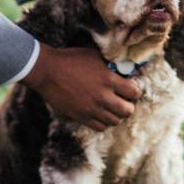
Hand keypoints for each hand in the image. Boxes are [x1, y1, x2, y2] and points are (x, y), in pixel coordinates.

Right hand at [20, 44, 141, 130]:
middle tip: (124, 101)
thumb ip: (111, 65)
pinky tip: (101, 114)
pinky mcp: (81, 117)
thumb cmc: (71, 59)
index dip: (135, 91)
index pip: (134, 92)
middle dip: (129, 106)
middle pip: (128, 111)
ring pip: (115, 121)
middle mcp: (103, 96)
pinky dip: (104, 122)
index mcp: (109, 79)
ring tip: (112, 108)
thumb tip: (124, 69)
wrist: (48, 71)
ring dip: (116, 115)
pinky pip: (100, 127)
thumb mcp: (95, 56)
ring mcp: (92, 109)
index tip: (131, 89)